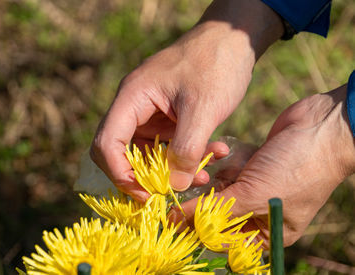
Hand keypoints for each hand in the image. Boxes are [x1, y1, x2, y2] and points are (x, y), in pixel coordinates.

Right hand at [90, 0, 282, 200]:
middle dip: (143, 176)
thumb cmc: (216, 64)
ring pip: (149, 152)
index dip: (119, 173)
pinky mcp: (168, 117)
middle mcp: (135, 107)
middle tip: (167, 192)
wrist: (232, 40)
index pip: (106, 143)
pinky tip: (214, 153)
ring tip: (204, 174)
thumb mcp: (203, 108)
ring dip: (171, 168)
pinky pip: (169, 144)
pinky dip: (186, 155)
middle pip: (121, 151)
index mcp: (132, 98)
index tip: (145, 194)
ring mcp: (151, 112)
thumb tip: (175, 186)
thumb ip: (187, 148)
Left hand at [169, 84, 354, 246]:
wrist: (322, 126)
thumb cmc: (295, 170)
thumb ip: (215, 209)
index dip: (196, 228)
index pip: (221, 238)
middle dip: (207, 194)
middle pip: (216, 211)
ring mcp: (253, 185)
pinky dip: (228, 158)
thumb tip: (179, 219)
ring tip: (226, 160)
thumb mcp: (253, 195)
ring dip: (219, 172)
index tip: (174, 214)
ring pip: (219, 185)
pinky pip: (227, 166)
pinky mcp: (250, 164)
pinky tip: (230, 150)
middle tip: (197, 180)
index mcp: (264, 231)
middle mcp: (257, 211)